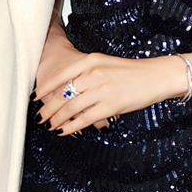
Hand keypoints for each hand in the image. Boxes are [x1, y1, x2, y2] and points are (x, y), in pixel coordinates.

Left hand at [33, 18, 184, 134]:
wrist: (155, 76)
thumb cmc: (131, 71)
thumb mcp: (106, 64)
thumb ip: (87, 73)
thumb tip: (68, 89)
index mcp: (91, 60)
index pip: (61, 75)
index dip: (46, 88)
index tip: (36, 96)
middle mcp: (94, 73)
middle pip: (63, 93)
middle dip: (49, 107)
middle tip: (41, 116)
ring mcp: (102, 90)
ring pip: (71, 107)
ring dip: (57, 119)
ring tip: (51, 125)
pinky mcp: (110, 105)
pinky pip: (84, 119)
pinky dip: (72, 126)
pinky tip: (64, 130)